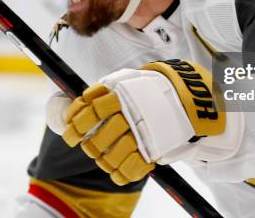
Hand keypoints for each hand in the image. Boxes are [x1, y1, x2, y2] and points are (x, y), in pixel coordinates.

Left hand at [54, 60, 224, 185]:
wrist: (184, 96)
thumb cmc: (147, 89)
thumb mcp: (126, 79)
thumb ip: (102, 89)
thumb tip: (77, 103)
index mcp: (122, 94)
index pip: (92, 111)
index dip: (77, 124)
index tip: (70, 133)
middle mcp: (132, 114)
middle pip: (100, 137)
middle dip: (90, 145)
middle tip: (87, 146)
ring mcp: (143, 132)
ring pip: (114, 155)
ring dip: (104, 161)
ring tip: (102, 159)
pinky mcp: (154, 149)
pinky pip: (132, 168)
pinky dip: (122, 174)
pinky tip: (117, 173)